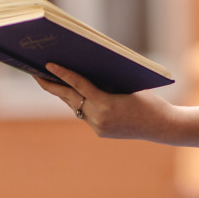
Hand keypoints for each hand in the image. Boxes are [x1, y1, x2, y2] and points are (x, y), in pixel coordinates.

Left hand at [34, 63, 177, 140]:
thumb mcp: (128, 85)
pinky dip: (80, 103)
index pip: (79, 86)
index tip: (48, 64)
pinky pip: (85, 114)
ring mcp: (99, 128)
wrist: (162, 126)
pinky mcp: (101, 132)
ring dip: (64, 94)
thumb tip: (85, 71)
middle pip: (70, 99)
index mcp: (107, 105)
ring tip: (49, 81)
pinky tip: (72, 94)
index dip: (63, 74)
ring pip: (76, 107)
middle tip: (36, 74)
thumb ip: (106, 81)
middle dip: (52, 86)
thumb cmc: (149, 100)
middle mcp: (99, 119)